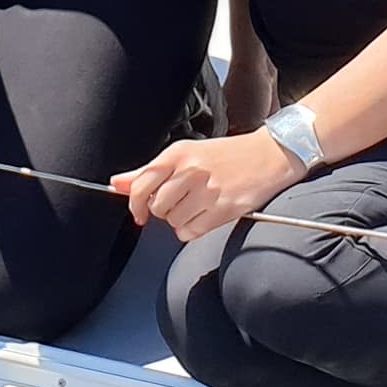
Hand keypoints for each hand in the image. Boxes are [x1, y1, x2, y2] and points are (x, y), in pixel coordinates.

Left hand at [112, 131, 306, 243]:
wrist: (269, 156)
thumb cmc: (226, 155)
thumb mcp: (185, 154)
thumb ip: (149, 171)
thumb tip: (117, 183)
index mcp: (178, 153)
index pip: (142, 184)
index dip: (135, 203)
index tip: (139, 212)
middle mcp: (191, 171)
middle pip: (157, 207)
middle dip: (164, 210)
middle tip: (181, 202)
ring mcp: (207, 191)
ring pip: (173, 221)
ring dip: (181, 219)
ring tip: (198, 205)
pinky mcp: (223, 209)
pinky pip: (191, 232)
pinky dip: (194, 229)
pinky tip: (206, 215)